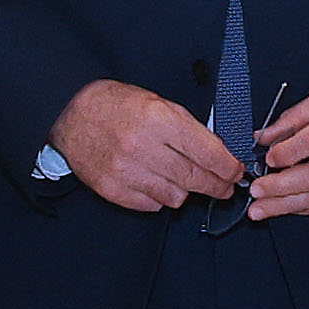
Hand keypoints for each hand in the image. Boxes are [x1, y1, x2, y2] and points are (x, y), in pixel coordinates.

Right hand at [52, 81, 247, 212]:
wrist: (72, 113)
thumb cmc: (118, 105)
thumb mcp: (159, 103)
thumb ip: (189, 129)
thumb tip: (219, 154)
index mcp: (160, 119)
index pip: (208, 153)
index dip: (229, 168)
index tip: (236, 173)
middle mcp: (143, 146)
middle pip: (196, 179)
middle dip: (217, 187)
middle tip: (224, 188)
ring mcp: (126, 170)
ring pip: (176, 197)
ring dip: (185, 192)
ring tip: (183, 180)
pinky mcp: (112, 189)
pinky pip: (151, 205)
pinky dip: (160, 198)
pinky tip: (158, 183)